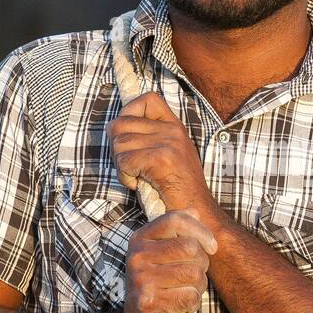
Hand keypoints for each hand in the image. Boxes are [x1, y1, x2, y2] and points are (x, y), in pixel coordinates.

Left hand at [106, 92, 216, 218]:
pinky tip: (139, 184)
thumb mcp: (167, 156)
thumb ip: (149, 139)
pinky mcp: (161, 158)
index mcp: (174, 127)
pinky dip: (126, 177)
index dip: (128, 112)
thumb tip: (116, 128)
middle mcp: (172, 130)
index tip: (128, 135)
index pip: (147, 99)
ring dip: (121, 166)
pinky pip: (125, 161)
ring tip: (138, 177)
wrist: (196, 213)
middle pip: (120, 123)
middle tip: (130, 166)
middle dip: (117, 148)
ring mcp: (168, 143)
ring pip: (119, 144)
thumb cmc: (176, 191)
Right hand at [119, 209, 217, 312]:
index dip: (201, 231)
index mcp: (140, 239)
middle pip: (191, 248)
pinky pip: (190, 296)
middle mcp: (136, 255)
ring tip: (184, 293)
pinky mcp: (147, 302)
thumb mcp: (167, 258)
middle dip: (202, 266)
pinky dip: (191, 305)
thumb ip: (179, 234)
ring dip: (198, 288)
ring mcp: (140, 279)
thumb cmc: (159, 290)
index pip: (176, 219)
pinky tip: (178, 308)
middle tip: (192, 279)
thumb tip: (195, 210)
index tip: (212, 248)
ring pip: (194, 273)